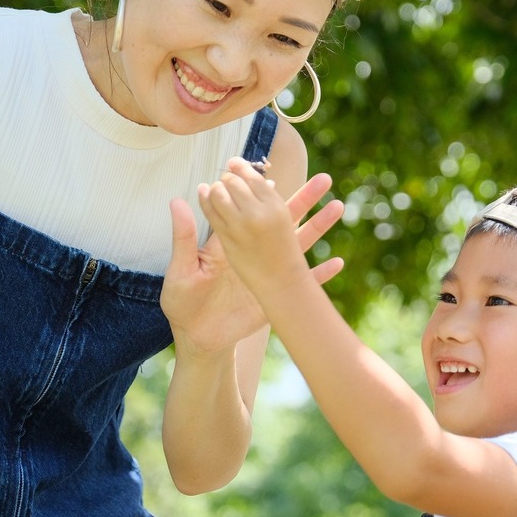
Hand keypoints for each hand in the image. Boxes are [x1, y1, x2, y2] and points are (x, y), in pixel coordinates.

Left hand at [161, 159, 343, 355]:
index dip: (263, 196)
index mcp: (231, 245)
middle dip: (303, 200)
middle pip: (283, 222)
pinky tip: (338, 263)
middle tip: (323, 181)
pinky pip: (303, 285)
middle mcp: (254, 254)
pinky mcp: (275, 297)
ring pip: (298, 246)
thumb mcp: (182, 270)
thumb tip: (177, 200)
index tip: (275, 179)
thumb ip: (184, 238)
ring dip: (319, 227)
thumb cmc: (183, 303)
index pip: (251, 212)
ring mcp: (268, 275)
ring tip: (338, 207)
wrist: (197, 338)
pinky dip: (321, 275)